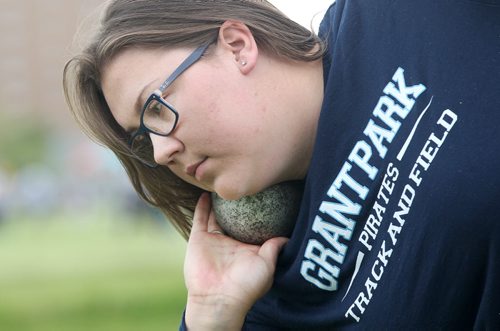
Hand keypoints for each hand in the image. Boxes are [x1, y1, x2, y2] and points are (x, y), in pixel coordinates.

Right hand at [184, 193, 287, 329]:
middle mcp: (230, 242)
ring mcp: (214, 240)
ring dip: (219, 201)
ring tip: (225, 183)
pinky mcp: (198, 239)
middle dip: (239, 203)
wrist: (218, 299)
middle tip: (245, 184)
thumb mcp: (267, 265)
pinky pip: (200, 218)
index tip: (267, 195)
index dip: (259, 213)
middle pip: (235, 218)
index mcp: (246, 247)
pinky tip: (207, 192)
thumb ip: (274, 248)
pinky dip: (202, 205)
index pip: (254, 226)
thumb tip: (288, 236)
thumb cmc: (246, 285)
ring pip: (216, 215)